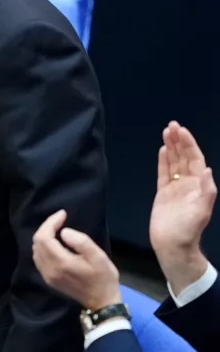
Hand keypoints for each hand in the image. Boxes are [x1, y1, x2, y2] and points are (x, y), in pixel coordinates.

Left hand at [32, 210, 121, 309]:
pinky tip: (54, 243)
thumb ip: (81, 242)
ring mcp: (47, 276)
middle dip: (46, 227)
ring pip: (35, 250)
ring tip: (57, 228)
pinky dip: (43, 247)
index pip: (44, 237)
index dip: (50, 222)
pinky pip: (38, 258)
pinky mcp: (48, 279)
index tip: (62, 214)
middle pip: (37, 242)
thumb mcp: (99, 257)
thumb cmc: (103, 278)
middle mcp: (49, 269)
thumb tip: (64, 232)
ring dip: (43, 237)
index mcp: (61, 263)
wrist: (101, 302)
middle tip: (60, 219)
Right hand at [150, 121, 215, 294]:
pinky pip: (164, 173)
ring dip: (171, 147)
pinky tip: (162, 150)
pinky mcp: (163, 193)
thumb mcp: (201, 211)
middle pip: (184, 157)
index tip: (181, 131)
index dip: (189, 145)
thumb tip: (206, 169)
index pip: (194, 160)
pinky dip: (163, 161)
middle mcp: (188, 184)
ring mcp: (175, 187)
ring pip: (174, 162)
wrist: (172, 245)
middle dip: (179, 141)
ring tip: (167, 132)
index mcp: (199, 186)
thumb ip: (206, 191)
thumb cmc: (188, 230)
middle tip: (172, 125)